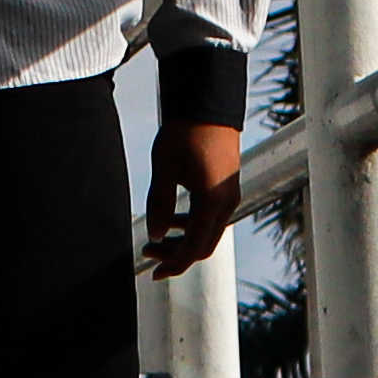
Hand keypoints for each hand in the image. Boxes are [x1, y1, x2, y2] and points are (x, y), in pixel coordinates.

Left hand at [141, 121, 239, 277]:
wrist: (208, 104)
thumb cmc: (185, 132)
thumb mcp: (164, 168)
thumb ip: (160, 204)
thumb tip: (156, 235)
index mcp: (212, 201)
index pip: (195, 247)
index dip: (174, 264)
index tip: (153, 273)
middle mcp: (226, 202)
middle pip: (204, 245)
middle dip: (177, 255)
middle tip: (148, 254)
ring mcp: (229, 195)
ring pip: (208, 232)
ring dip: (183, 240)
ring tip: (156, 238)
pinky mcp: (225, 188)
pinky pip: (210, 218)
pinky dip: (191, 225)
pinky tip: (172, 219)